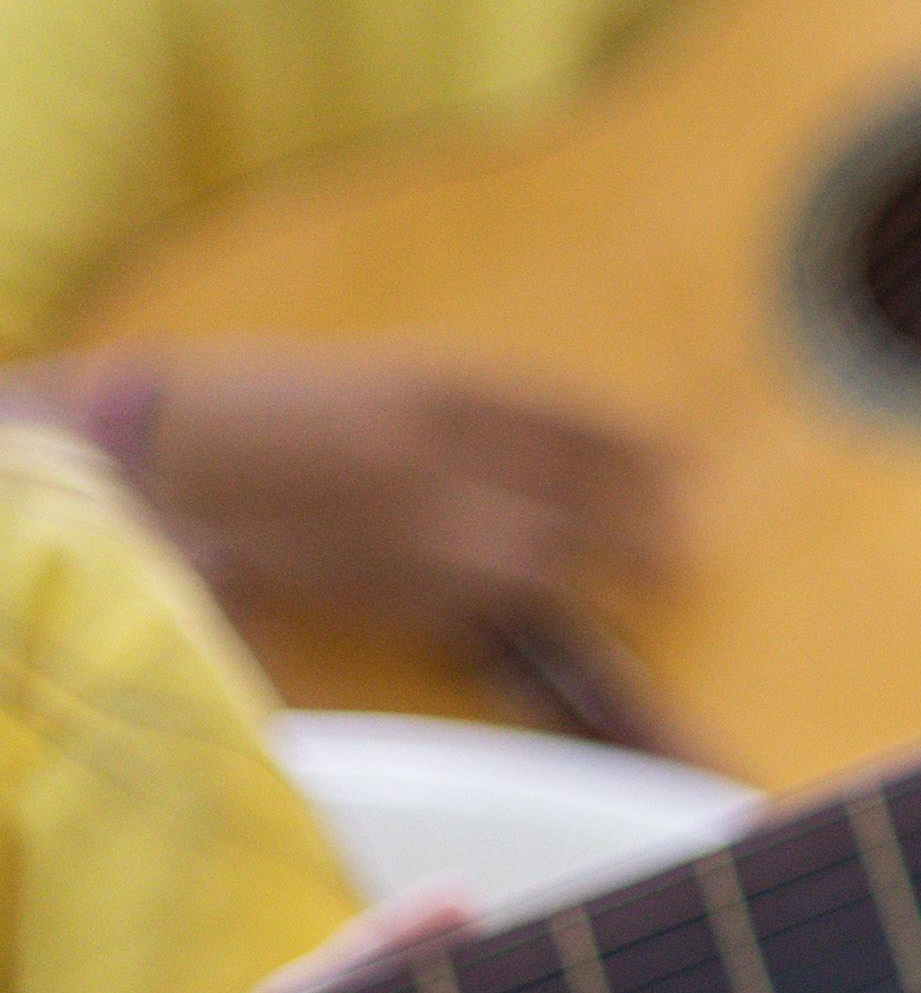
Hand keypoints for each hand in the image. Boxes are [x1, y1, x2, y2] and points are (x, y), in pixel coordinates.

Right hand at [126, 348, 672, 648]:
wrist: (156, 456)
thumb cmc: (274, 409)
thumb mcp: (386, 380)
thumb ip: (479, 414)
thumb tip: (585, 448)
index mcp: (438, 386)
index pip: (580, 421)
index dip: (648, 448)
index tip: (693, 463)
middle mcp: (437, 456)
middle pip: (582, 500)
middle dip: (647, 528)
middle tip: (683, 546)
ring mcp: (407, 529)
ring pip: (540, 567)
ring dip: (593, 577)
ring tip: (649, 584)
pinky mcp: (376, 592)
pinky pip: (472, 612)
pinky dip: (512, 612)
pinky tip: (536, 609)